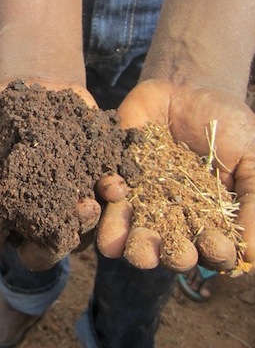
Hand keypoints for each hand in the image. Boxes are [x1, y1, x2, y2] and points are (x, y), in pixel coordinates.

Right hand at [0, 79, 102, 270]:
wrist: (37, 92)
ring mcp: (67, 210)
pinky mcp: (97, 191)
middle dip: (47, 248)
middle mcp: (32, 220)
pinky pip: (108, 204)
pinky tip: (112, 182)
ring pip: (78, 236)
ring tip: (88, 205)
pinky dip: (110, 194)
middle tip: (53, 227)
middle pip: (37, 254)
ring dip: (83, 224)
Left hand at [97, 79, 254, 272]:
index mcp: (209, 222)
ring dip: (132, 243)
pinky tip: (116, 188)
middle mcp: (172, 219)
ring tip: (138, 247)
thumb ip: (254, 200)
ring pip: (131, 233)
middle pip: (168, 251)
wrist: (190, 90)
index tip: (216, 244)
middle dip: (170, 256)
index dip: (214, 254)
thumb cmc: (229, 126)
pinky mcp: (117, 176)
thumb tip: (251, 257)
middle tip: (175, 253)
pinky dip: (108, 195)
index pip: (212, 251)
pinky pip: (107, 194)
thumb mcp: (252, 158)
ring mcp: (142, 200)